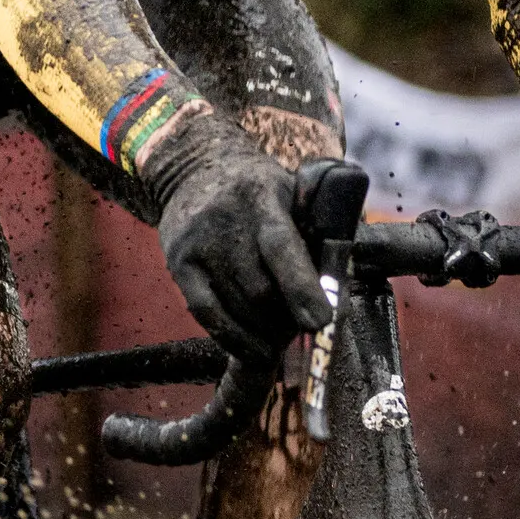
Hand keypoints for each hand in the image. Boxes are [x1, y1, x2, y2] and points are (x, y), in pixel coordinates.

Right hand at [137, 118, 329, 370]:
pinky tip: (255, 349)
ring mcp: (196, 245)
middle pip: (259, 288)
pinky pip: (207, 314)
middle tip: (305, 329)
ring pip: (237, 307)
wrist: (194, 169)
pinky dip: (234, 338)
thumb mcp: (292, 192)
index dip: (301, 286)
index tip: (321, 321)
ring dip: (266, 332)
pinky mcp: (178, 265)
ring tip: (283, 337)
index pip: (280, 246)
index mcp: (261, 196)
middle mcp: (223, 220)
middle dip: (287, 318)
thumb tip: (341, 290)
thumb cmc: (260, 192)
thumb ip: (319, 230)